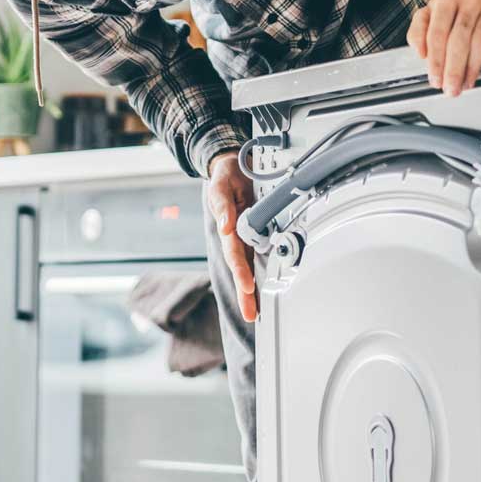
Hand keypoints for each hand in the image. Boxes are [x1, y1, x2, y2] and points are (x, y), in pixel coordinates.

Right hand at [206, 149, 258, 321]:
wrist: (230, 166)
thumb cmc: (225, 178)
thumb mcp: (221, 186)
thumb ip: (222, 206)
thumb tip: (226, 226)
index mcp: (228, 227)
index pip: (235, 254)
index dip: (241, 271)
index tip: (248, 288)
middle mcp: (235, 235)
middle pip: (240, 268)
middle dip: (244, 292)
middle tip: (250, 315)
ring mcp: (243, 236)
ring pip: (247, 266)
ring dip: (249, 290)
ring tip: (254, 312)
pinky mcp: (253, 231)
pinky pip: (255, 255)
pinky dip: (256, 274)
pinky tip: (259, 291)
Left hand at [407, 0, 480, 95]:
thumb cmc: (459, 7)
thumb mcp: (433, 13)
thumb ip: (419, 31)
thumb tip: (420, 52)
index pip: (437, 33)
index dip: (435, 60)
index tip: (435, 79)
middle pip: (458, 39)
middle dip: (454, 69)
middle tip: (452, 88)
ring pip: (480, 38)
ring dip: (473, 66)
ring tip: (467, 82)